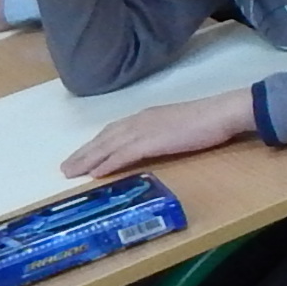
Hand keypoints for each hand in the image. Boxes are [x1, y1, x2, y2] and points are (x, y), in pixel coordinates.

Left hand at [60, 87, 255, 180]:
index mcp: (146, 117)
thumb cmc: (208, 119)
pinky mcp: (151, 141)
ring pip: (108, 146)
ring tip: (71, 172)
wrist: (221, 113)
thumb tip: (158, 143)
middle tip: (66, 167)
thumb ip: (163, 132)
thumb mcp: (179, 125)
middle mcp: (139, 121)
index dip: (96, 144)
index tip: (82, 155)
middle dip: (84, 153)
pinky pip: (123, 154)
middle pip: (104, 138)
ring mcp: (144, 130)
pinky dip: (108, 163)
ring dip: (88, 159)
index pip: (114, 131)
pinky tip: (96, 172)